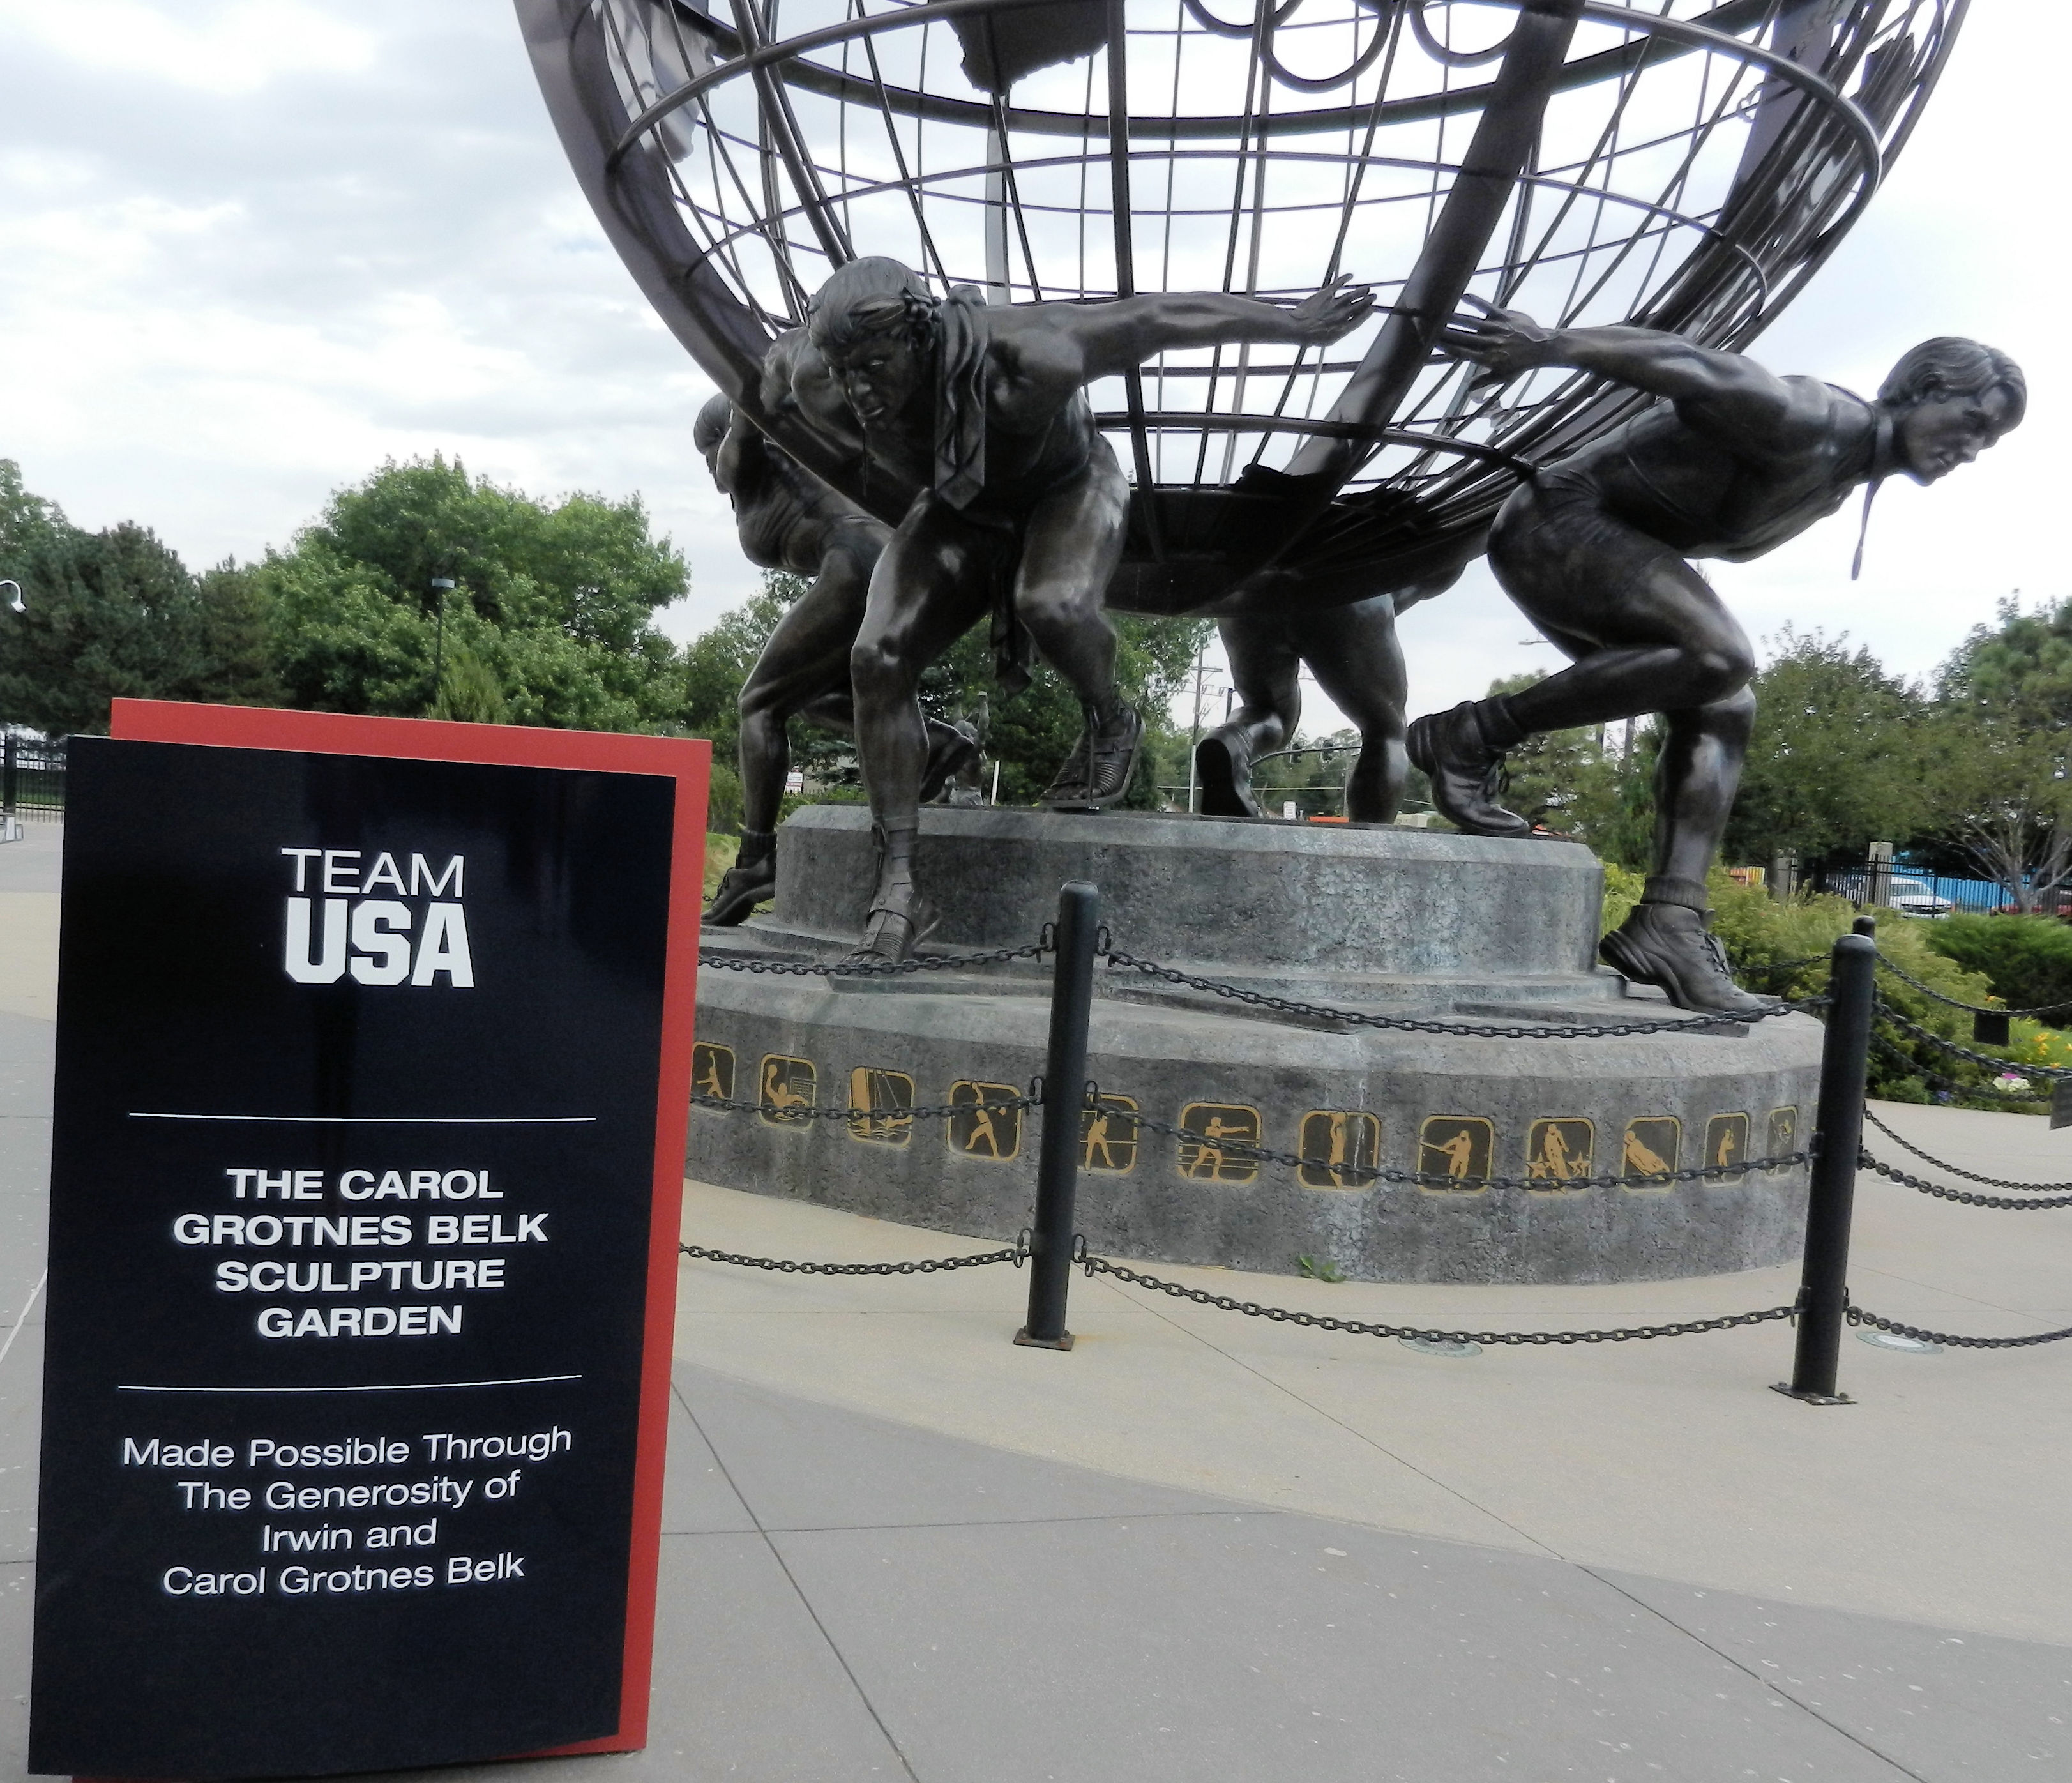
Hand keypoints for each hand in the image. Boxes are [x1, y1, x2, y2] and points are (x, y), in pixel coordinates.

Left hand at [1288, 275, 1375, 344]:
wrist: (1297, 327)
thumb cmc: (1310, 336)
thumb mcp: (1329, 340)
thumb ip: (1340, 332)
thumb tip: (1347, 326)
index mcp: (1343, 328)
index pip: (1360, 318)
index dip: (1367, 313)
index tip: (1372, 308)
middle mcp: (1341, 315)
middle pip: (1358, 305)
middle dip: (1367, 300)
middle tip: (1373, 296)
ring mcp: (1334, 304)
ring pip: (1351, 295)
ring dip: (1360, 291)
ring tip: (1366, 288)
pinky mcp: (1325, 294)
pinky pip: (1338, 284)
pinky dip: (1345, 278)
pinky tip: (1350, 276)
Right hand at [1439, 298, 1559, 384]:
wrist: (1541, 347)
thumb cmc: (1521, 364)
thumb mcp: (1502, 377)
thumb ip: (1483, 381)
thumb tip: (1466, 389)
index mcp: (1486, 358)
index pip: (1461, 351)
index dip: (1446, 346)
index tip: (1432, 342)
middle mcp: (1488, 343)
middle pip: (1462, 336)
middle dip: (1445, 331)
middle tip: (1430, 325)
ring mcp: (1496, 328)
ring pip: (1471, 322)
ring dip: (1455, 318)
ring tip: (1441, 314)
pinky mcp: (1504, 316)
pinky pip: (1487, 307)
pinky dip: (1476, 301)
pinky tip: (1464, 296)